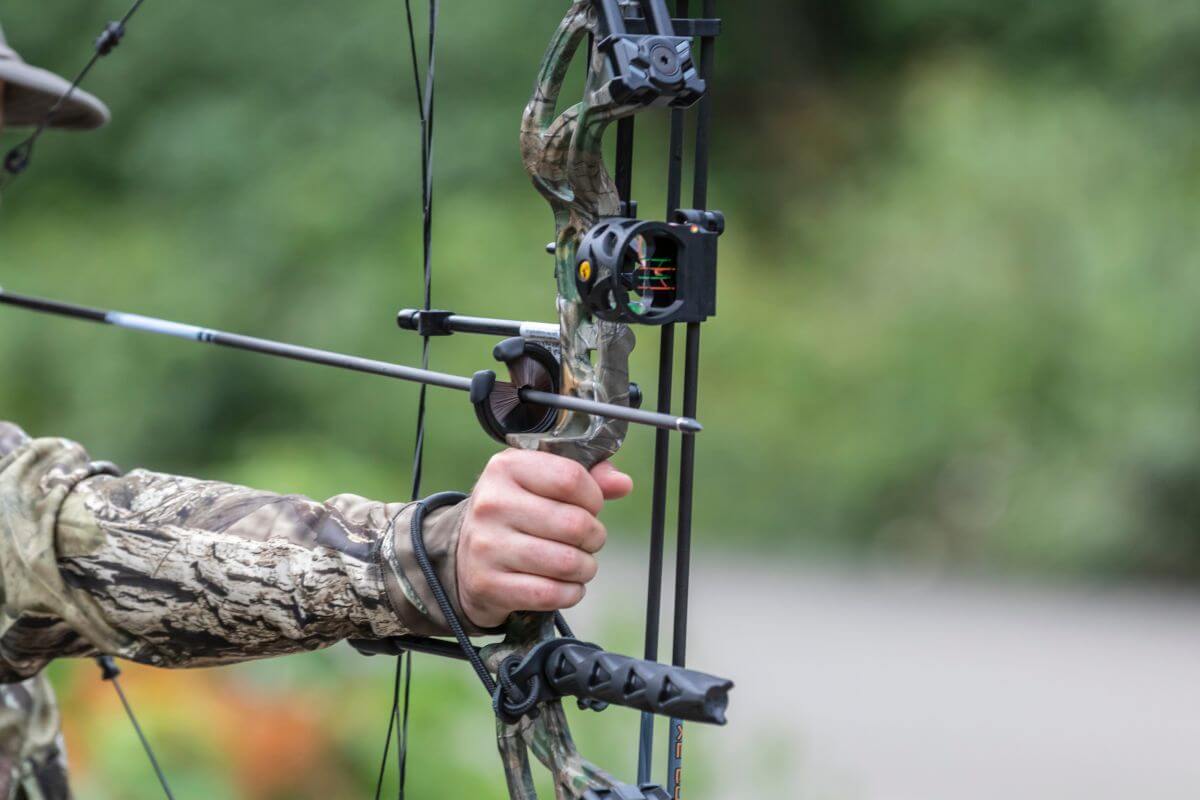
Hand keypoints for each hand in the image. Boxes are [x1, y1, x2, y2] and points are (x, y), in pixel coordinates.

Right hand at [456, 449, 633, 628]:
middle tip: (587, 540)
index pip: (571, 479)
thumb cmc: (515, 514)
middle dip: (594, 537)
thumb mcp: (542, 483)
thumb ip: (586, 477)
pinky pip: (550, 594)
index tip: (590, 507)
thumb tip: (622, 483)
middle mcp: (491, 503)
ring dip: (585, 568)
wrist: (465, 557)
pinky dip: (570, 593)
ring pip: (566, 562)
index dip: (594, 498)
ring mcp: (486, 545)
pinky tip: (565, 585)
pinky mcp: (488, 584)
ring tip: (578, 563)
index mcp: (506, 468)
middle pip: (574, 524)